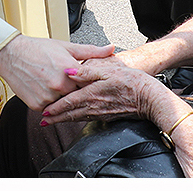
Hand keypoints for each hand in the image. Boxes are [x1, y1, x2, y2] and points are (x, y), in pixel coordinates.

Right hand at [0, 35, 115, 110]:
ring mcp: (48, 97)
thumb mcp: (66, 47)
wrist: (10, 54)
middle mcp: (60, 86)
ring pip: (63, 104)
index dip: (88, 84)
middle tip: (66, 83)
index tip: (87, 83)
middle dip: (74, 92)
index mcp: (70, 72)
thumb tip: (110, 49)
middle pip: (77, 97)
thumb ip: (91, 52)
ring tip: (52, 84)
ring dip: (61, 98)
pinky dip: (48, 102)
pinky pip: (49, 108)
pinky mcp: (37, 105)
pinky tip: (43, 89)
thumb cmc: (37, 49)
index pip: (89, 86)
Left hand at [40, 61, 182, 125]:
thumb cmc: (131, 82)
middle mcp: (94, 107)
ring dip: (64, 120)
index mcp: (91, 95)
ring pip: (77, 118)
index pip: (68, 103)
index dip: (54, 108)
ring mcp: (100, 113)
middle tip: (43, 121)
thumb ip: (86, 70)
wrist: (149, 98)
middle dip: (55, 118)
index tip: (43, 112)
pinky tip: (74, 118)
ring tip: (53, 121)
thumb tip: (68, 71)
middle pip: (70, 114)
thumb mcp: (108, 70)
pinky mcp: (107, 115)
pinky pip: (87, 118)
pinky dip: (76, 119)